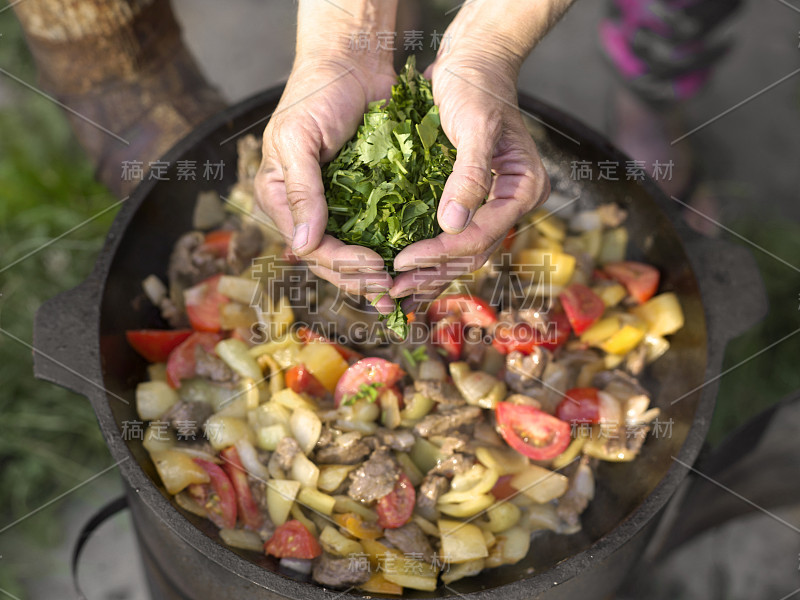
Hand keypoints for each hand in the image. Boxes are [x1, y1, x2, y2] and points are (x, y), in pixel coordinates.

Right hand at [255, 55, 397, 311]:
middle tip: (390, 289)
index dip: (341, 263)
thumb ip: (300, 190)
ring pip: (352, 249)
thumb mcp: (297, 138)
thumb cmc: (317, 93)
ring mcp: (335, 203)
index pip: (309, 247)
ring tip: (399, 285)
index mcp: (280, 198)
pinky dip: (387, 245)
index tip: (374, 267)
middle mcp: (306, 207)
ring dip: (373, 270)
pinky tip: (407, 258)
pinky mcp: (363, 194)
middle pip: (330, 258)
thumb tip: (304, 246)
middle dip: (359, 276)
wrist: (352, 61)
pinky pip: (373, 227)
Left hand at [389, 53, 549, 307]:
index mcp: (523, 188)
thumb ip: (468, 176)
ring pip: (463, 253)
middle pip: (473, 252)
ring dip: (430, 273)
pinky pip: (452, 238)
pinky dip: (430, 255)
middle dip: (432, 272)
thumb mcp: (474, 126)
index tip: (401, 261)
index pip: (481, 235)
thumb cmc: (476, 85)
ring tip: (395, 288)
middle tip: (393, 287)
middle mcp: (511, 202)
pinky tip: (404, 268)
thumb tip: (452, 226)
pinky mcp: (472, 201)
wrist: (475, 59)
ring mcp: (493, 204)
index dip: (441, 254)